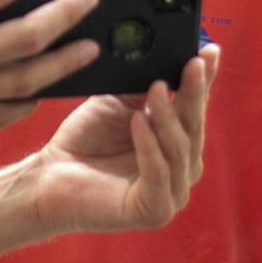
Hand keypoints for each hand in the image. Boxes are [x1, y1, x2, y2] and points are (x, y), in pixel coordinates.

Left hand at [29, 44, 218, 232]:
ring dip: (168, 118)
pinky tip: (138, 121)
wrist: (52, 174)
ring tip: (156, 90)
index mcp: (178, 143)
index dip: (205, 80)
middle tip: (192, 64)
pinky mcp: (155, 211)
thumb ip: (147, 87)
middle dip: (193, 94)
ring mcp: (172, 193)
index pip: (197, 108)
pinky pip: (158, 175)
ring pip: (180, 151)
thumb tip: (171, 56)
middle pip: (194, 128)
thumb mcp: (120, 104)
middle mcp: (182, 168)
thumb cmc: (86, 139)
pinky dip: (150, 147)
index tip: (209, 51)